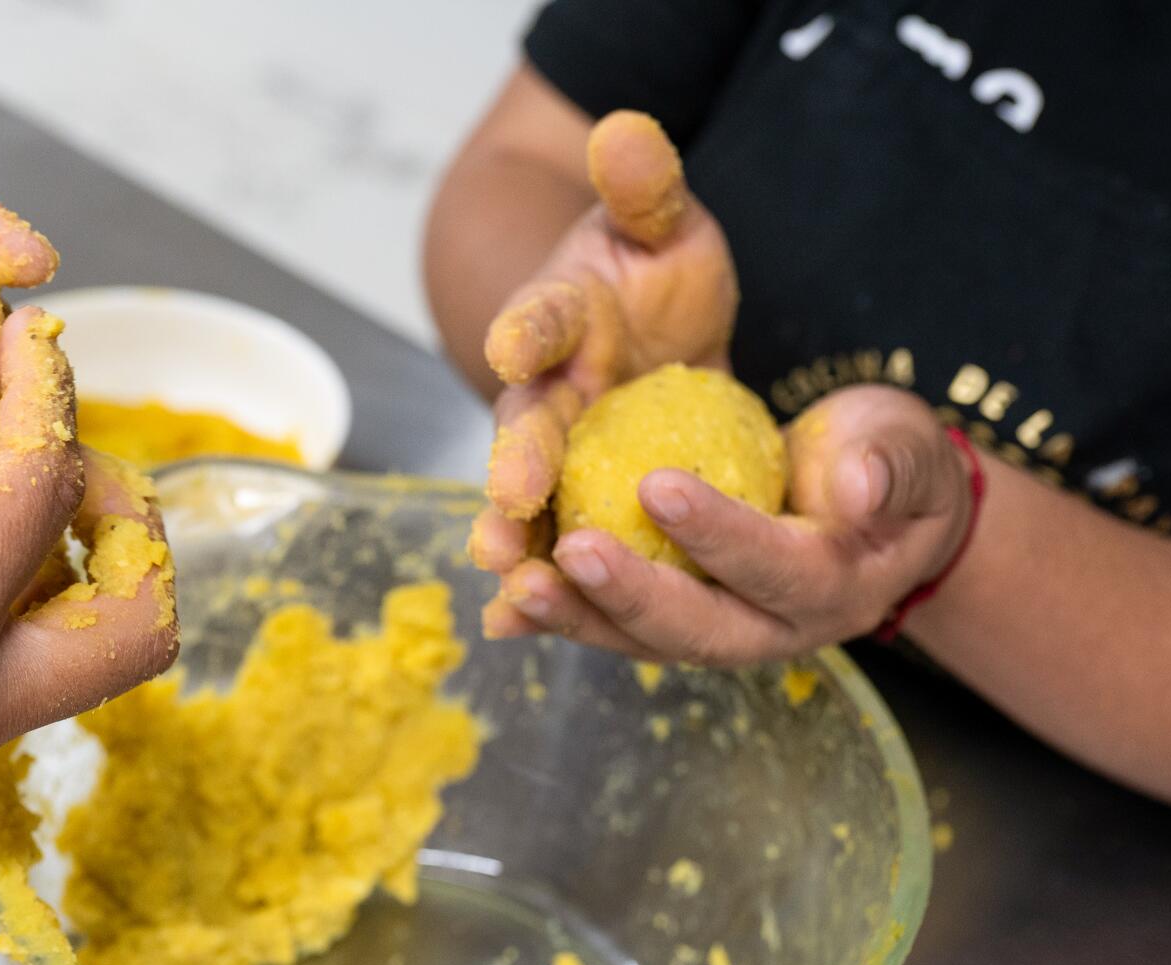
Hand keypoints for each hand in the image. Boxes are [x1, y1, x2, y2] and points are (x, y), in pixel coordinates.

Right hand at [0, 300, 175, 910]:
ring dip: (87, 565)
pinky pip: (27, 674)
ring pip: (93, 657)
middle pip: (139, 623)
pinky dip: (29, 602)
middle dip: (128, 520)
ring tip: (5, 481)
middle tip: (55, 444)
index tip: (21, 336)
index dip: (46, 393)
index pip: (45, 490)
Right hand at [470, 110, 737, 585]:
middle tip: (509, 503)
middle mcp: (542, 389)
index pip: (540, 315)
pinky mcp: (573, 501)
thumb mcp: (662, 223)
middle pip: (522, 426)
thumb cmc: (650, 273)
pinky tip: (513, 628)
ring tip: (509, 583)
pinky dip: (536, 585)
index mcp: (559, 315)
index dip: (526, 327)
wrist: (637, 329)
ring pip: (527, 501)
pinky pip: (553, 544)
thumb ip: (645, 186)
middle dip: (511, 465)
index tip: (514, 341)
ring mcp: (553, 452)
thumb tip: (628, 130)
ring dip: (516, 541)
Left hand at [490, 384, 975, 664]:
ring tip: (517, 587)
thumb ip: (888, 464)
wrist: (865, 505)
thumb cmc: (882, 460)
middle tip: (569, 553)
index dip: (720, 534)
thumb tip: (858, 490)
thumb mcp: (902, 446)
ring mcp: (721, 635)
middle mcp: (775, 630)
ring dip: (578, 618)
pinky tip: (503, 606)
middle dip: (631, 595)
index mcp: (837, 588)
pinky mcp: (676, 624)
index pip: (778, 568)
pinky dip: (561, 618)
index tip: (657, 484)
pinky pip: (613, 628)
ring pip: (644, 641)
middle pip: (698, 629)